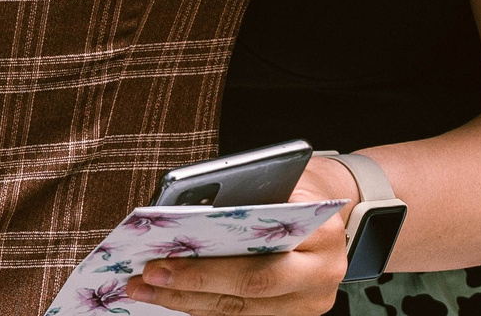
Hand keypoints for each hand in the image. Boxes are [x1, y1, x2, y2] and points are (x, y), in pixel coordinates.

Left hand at [131, 160, 355, 315]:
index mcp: (321, 236)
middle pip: (246, 295)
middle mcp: (321, 276)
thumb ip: (240, 200)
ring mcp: (309, 301)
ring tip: (148, 289)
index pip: (257, 266)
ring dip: (188, 301)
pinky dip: (205, 304)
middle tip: (145, 279)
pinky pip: (243, 314)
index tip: (160, 261)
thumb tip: (179, 221)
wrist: (334, 205)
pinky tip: (174, 294)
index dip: (205, 270)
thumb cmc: (298, 185)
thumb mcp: (277, 178)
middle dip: (189, 288)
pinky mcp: (295, 312)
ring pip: (240, 311)